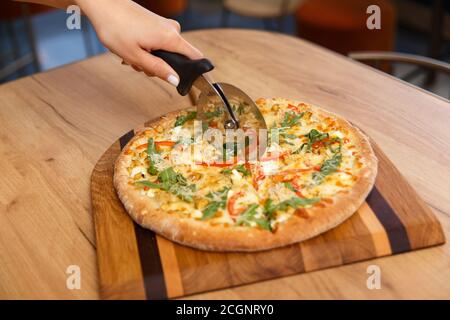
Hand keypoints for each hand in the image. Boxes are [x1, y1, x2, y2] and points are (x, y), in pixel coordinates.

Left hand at [75, 0, 202, 85]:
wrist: (103, 4)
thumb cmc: (115, 28)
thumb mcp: (136, 56)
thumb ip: (158, 70)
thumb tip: (176, 80)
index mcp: (171, 38)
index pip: (196, 58)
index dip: (193, 72)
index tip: (182, 81)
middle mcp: (173, 30)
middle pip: (178, 58)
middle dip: (160, 67)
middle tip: (140, 64)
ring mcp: (165, 25)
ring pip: (166, 52)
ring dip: (150, 58)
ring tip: (132, 53)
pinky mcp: (157, 23)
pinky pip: (159, 43)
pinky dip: (147, 49)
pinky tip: (132, 46)